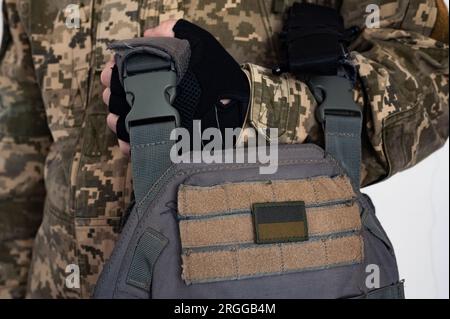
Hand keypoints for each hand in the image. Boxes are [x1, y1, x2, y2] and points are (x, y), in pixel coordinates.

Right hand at [101, 20, 248, 155]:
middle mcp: (154, 96)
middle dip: (113, 97)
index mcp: (158, 75)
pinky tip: (129, 144)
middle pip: (119, 97)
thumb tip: (151, 33)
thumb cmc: (219, 75)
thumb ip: (179, 31)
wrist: (235, 107)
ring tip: (121, 121)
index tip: (111, 74)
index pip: (125, 73)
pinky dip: (128, 144)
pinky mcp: (162, 139)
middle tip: (117, 97)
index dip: (114, 73)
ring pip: (123, 121)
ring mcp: (157, 119)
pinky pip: (138, 144)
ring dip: (117, 121)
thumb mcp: (201, 45)